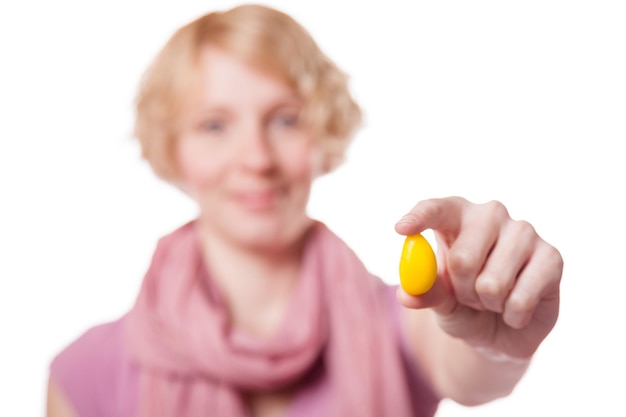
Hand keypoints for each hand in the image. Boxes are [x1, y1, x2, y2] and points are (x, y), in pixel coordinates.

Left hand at [395, 197, 562, 358]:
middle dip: (461, 291)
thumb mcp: (438, 301)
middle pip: (463, 257)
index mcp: (456, 216)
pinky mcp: (552, 256)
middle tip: (469, 295)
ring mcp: (524, 232)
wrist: (500, 330)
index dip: (420, 217)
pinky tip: (517, 308)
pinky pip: (521, 298)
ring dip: (488, 304)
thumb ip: (425, 293)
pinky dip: (513, 315)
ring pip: (493, 283)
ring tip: (493, 299)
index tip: (402, 229)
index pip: (436, 208)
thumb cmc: (462, 304)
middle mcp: (491, 215)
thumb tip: (407, 294)